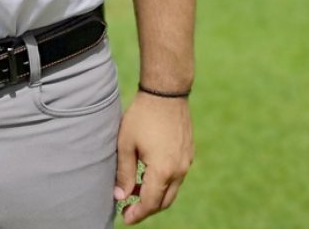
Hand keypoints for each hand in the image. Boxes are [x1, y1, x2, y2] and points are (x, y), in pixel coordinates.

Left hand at [113, 93, 192, 223]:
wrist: (166, 93)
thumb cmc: (142, 116)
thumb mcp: (126, 143)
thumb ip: (123, 172)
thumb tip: (120, 196)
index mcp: (163, 171)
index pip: (150, 203)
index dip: (137, 213)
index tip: (125, 218)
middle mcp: (179, 171)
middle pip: (164, 202)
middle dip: (147, 208)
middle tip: (130, 207)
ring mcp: (186, 163)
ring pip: (172, 190)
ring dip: (155, 195)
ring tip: (135, 190)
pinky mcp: (188, 154)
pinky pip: (177, 177)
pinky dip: (163, 182)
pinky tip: (148, 173)